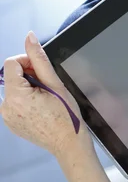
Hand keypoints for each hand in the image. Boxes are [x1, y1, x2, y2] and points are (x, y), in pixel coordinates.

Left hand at [0, 31, 91, 156]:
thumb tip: (29, 37)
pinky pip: (14, 103)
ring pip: (13, 89)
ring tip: (45, 100)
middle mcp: (6, 107)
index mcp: (16, 96)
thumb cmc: (66, 117)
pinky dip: (25, 100)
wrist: (69, 144)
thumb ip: (39, 58)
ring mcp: (6, 117)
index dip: (27, 62)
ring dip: (27, 88)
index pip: (11, 63)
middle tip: (47, 88)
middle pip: (11, 76)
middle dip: (28, 76)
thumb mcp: (55, 84)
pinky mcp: (10, 123)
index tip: (41, 71)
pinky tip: (41, 108)